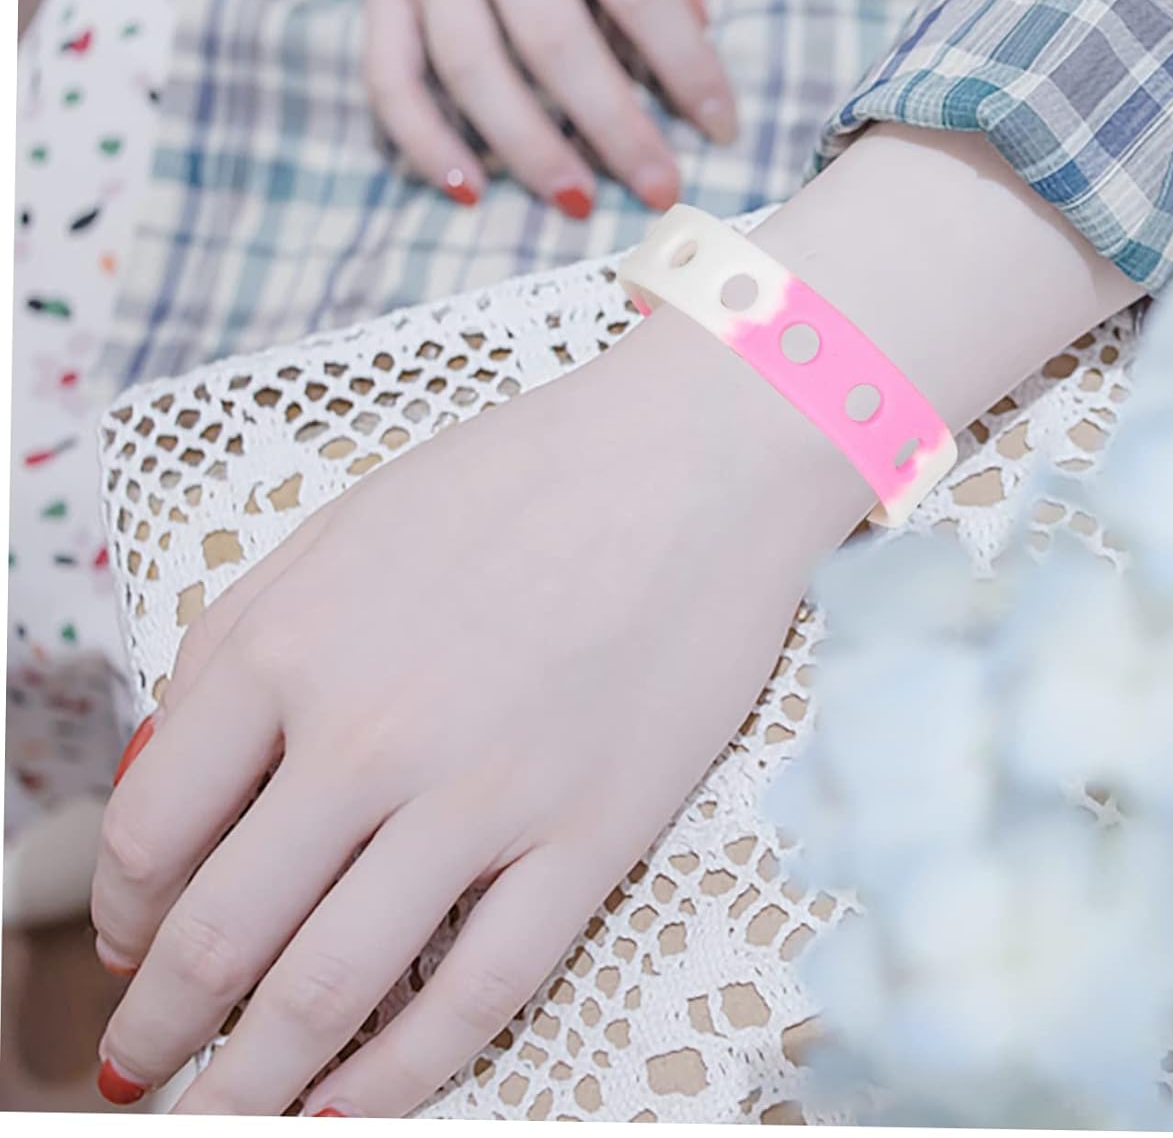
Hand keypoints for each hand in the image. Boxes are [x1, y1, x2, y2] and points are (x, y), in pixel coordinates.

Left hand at [89, 307, 864, 1116]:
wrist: (693, 458)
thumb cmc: (520, 478)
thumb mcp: (345, 529)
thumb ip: (241, 640)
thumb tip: (177, 774)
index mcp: (288, 646)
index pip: (154, 830)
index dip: (122, 915)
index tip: (129, 949)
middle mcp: (368, 735)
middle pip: (223, 935)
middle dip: (165, 1031)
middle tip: (146, 1075)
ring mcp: (483, 795)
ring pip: (333, 989)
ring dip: (257, 1084)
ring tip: (221, 1127)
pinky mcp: (590, 835)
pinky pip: (478, 991)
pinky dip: (400, 1075)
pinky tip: (354, 1109)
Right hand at [342, 0, 736, 216]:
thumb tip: (696, 20)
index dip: (685, 63)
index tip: (721, 126)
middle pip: (553, 40)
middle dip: (613, 127)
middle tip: (661, 191)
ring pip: (469, 69)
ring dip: (525, 146)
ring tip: (577, 203)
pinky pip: (387, 75)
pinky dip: (419, 138)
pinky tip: (466, 187)